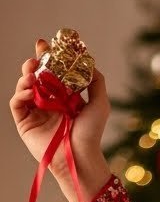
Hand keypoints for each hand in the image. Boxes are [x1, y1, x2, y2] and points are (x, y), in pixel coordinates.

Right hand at [10, 38, 110, 181]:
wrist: (80, 156)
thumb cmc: (91, 134)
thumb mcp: (100, 104)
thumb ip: (96, 81)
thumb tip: (89, 62)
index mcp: (62, 97)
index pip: (50, 72)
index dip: (46, 57)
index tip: (44, 45)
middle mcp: (48, 103)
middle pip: (34, 76)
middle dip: (33, 64)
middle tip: (35, 59)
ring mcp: (35, 113)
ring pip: (23, 87)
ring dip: (25, 77)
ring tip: (32, 75)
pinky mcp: (25, 123)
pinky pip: (16, 103)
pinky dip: (20, 94)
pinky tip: (30, 91)